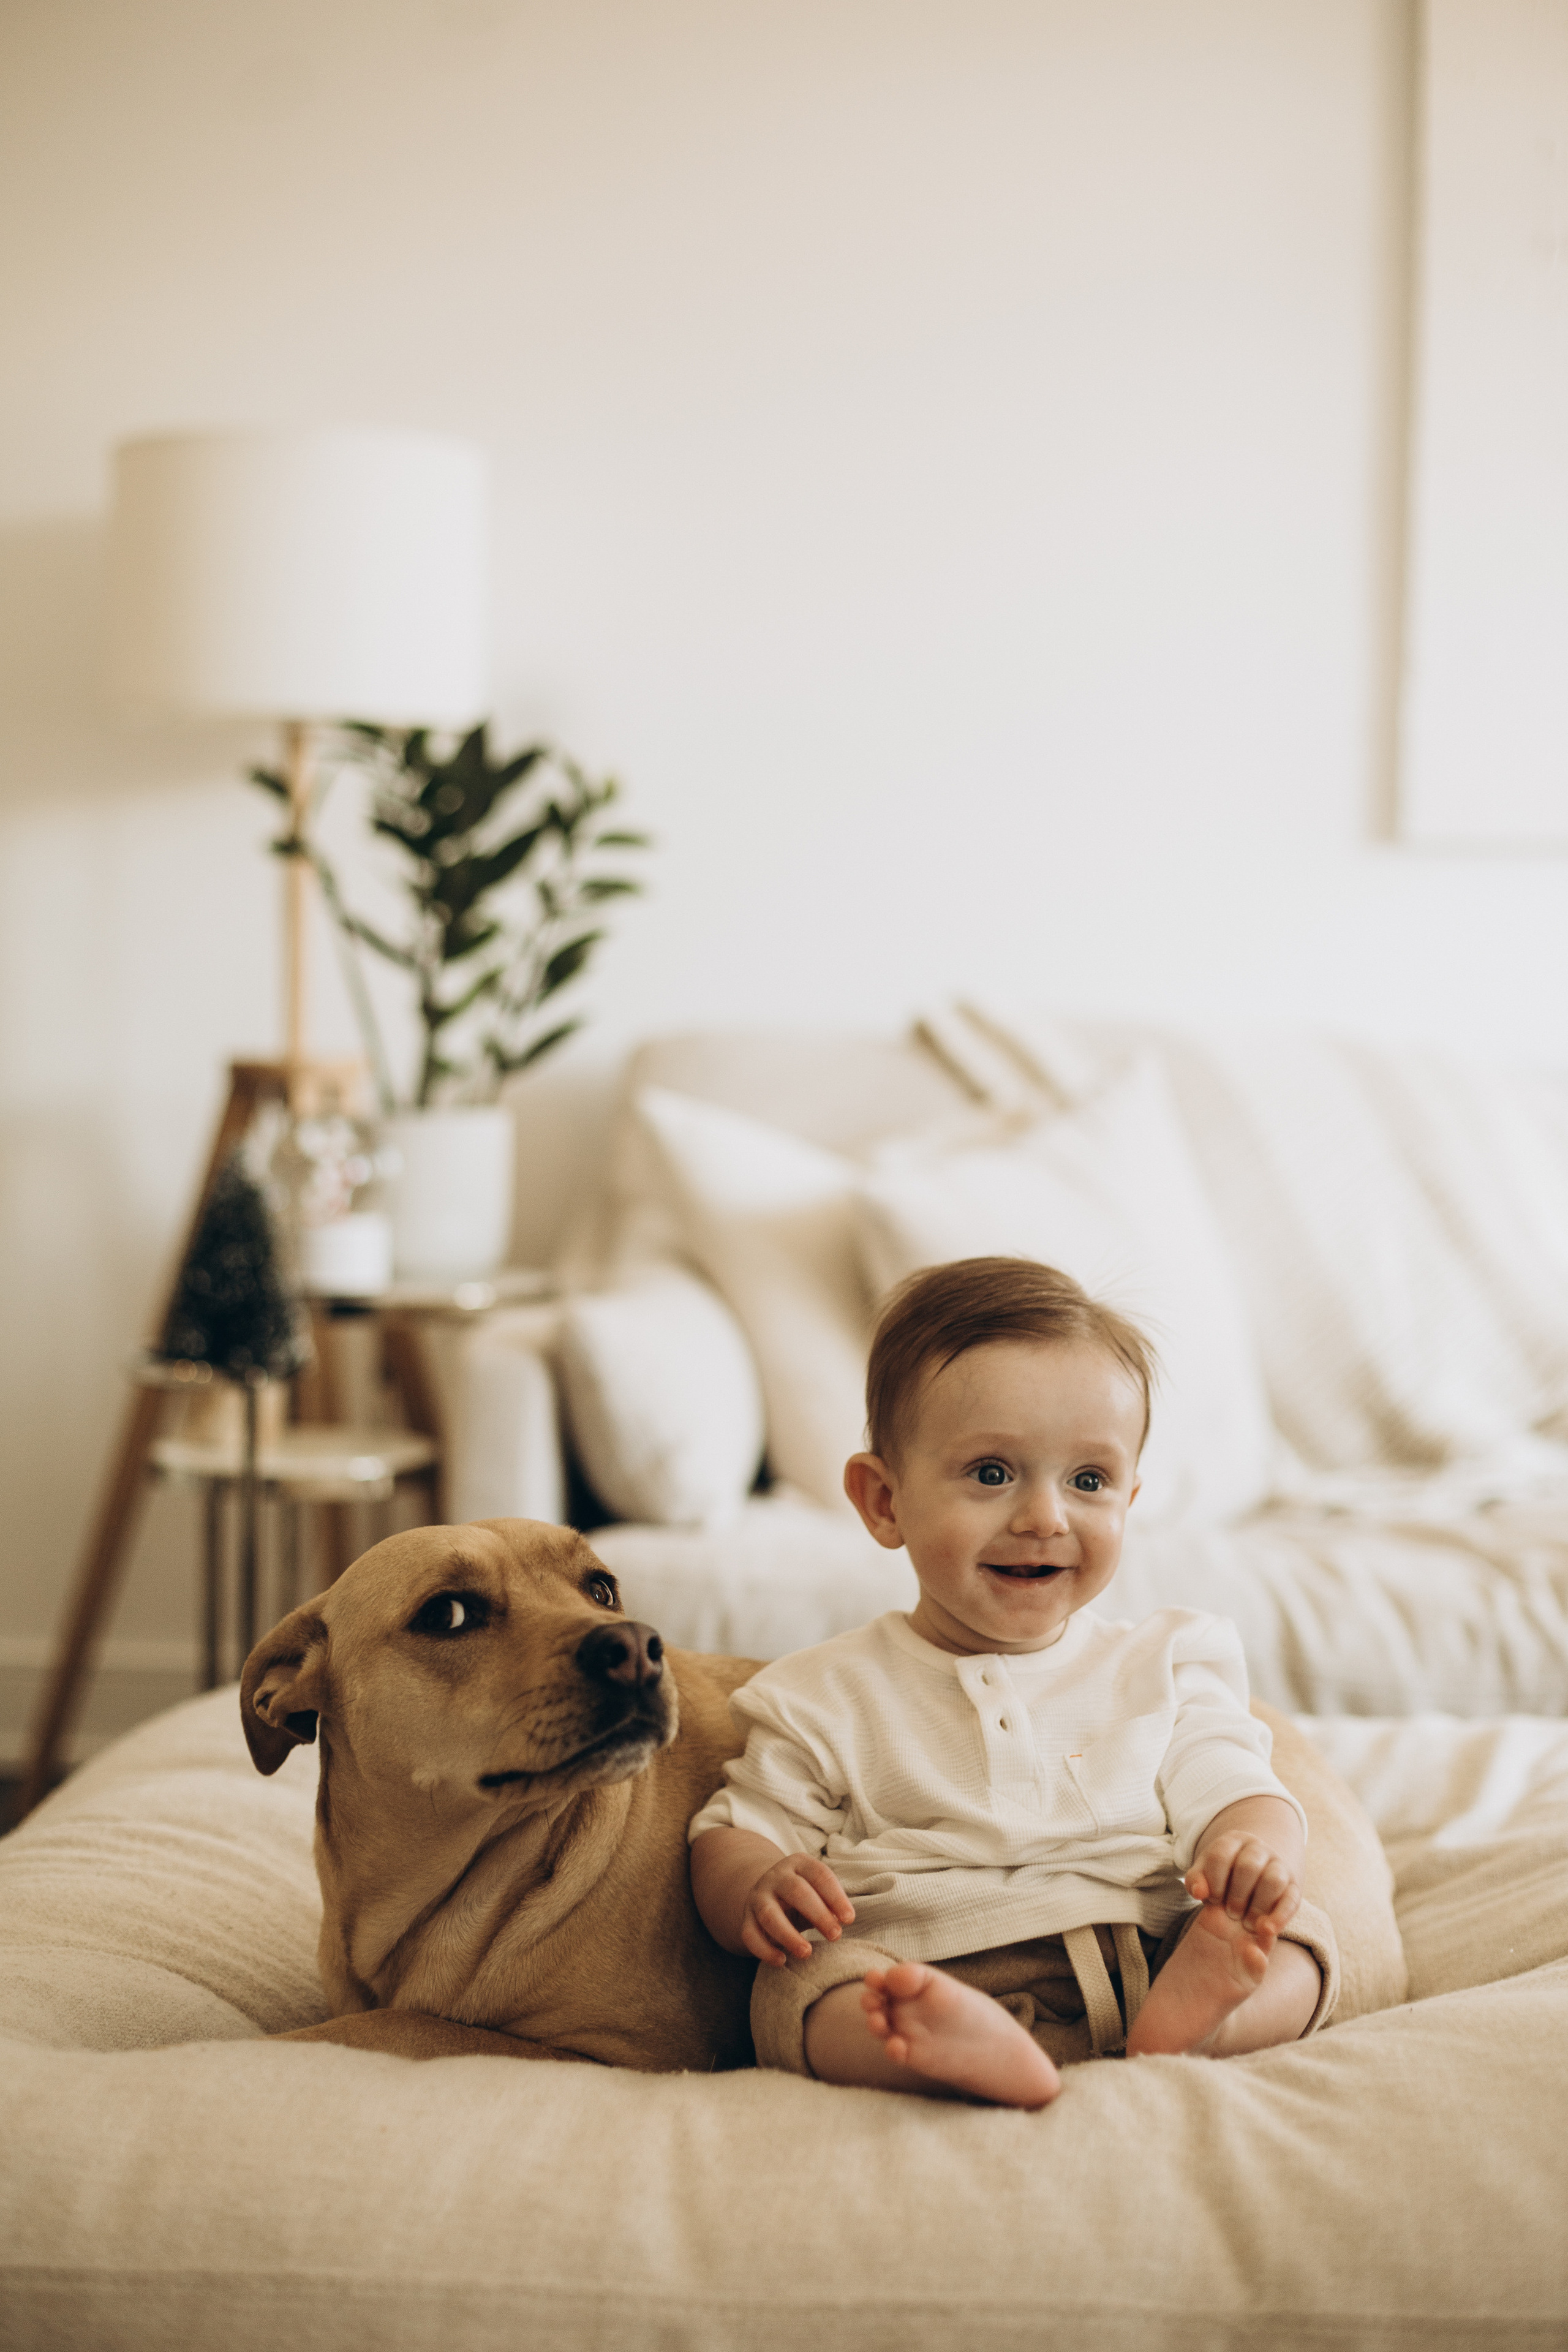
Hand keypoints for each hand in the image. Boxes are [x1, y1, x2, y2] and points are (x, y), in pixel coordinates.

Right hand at [741, 1854, 854, 1966]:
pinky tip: (781, 1961)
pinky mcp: (746, 1918)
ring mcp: (758, 1897)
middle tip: (835, 1936)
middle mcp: (776, 1877)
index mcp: (799, 1864)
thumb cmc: (804, 1897)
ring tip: (807, 1952)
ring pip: (770, 1915)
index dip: (836, 1897)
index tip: (849, 1919)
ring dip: (789, 1936)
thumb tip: (841, 1920)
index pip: (820, 1875)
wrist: (768, 1893)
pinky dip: (765, 1950)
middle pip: (796, 1891)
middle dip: (818, 1914)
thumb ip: (829, 1904)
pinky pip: (750, 1935)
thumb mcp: (817, 1893)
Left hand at [1185, 1832, 1300, 1940]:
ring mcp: (1278, 1865)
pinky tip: (1266, 1930)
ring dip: (1258, 1906)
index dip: (1214, 1879)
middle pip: (1249, 1866)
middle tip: (1230, 1913)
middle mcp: (1258, 1849)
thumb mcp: (1205, 1874)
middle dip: (1237, 1894)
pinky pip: (1292, 1899)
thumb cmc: (1222, 1877)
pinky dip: (1281, 1916)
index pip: (1221, 1854)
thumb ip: (1196, 1881)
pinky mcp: (1293, 1886)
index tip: (1211, 1898)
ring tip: (1246, 1923)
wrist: (1251, 1876)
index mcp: (1233, 1841)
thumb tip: (1198, 1892)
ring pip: (1274, 1880)